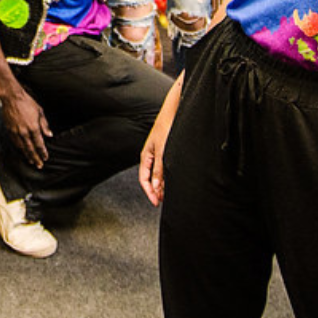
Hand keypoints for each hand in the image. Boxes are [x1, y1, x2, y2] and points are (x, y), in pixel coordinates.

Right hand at [0, 86, 52, 169]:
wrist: (12, 97)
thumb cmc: (27, 102)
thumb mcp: (40, 112)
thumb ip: (45, 125)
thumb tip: (49, 135)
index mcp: (33, 127)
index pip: (39, 144)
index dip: (43, 152)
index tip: (45, 158)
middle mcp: (24, 132)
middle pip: (31, 149)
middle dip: (36, 158)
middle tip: (39, 165)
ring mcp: (16, 132)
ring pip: (22, 147)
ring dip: (27, 155)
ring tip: (31, 161)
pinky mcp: (9, 130)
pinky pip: (14, 142)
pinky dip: (19, 148)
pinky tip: (22, 151)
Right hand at [138, 82, 180, 206]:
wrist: (173, 114)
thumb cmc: (165, 129)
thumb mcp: (162, 153)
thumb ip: (159, 170)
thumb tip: (156, 187)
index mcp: (145, 157)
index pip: (143, 179)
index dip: (149, 192)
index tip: (156, 202)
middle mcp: (151, 157)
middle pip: (151, 178)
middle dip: (156, 191)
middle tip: (164, 201)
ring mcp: (158, 155)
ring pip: (159, 174)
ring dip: (163, 184)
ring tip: (170, 194)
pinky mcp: (166, 152)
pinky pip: (165, 168)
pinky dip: (168, 176)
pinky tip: (174, 180)